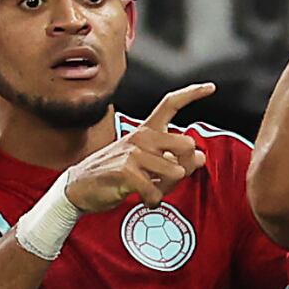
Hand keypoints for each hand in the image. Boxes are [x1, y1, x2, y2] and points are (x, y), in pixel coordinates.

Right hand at [62, 83, 211, 212]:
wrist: (78, 187)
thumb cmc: (113, 174)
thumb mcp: (145, 163)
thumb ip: (173, 158)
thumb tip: (200, 156)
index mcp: (146, 131)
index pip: (171, 104)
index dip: (192, 94)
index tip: (211, 87)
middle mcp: (142, 137)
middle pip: (187, 144)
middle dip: (185, 167)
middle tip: (167, 179)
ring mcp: (134, 152)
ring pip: (176, 172)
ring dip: (167, 188)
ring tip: (150, 190)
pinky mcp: (126, 171)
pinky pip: (156, 191)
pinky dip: (153, 201)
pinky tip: (143, 199)